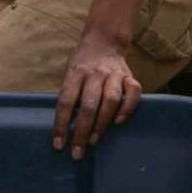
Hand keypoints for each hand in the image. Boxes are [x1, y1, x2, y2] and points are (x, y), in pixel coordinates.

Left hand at [54, 34, 141, 158]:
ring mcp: (113, 74)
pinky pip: (133, 93)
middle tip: (77, 152)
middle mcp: (94, 74)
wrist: (105, 40)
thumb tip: (64, 126)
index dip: (61, 124)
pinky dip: (127, 108)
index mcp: (75, 73)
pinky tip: (119, 121)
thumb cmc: (83, 62)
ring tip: (94, 140)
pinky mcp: (129, 76)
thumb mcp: (70, 72)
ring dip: (101, 123)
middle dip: (81, 131)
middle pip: (87, 105)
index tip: (59, 144)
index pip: (65, 101)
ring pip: (109, 100)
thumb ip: (70, 94)